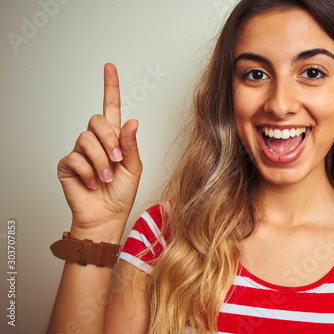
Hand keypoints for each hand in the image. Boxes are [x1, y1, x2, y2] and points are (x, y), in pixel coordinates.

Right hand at [57, 63, 141, 241]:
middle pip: (97, 120)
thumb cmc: (122, 193)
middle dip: (110, 140)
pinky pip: (75, 157)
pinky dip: (88, 172)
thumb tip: (132, 121)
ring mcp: (80, 151)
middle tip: (117, 160)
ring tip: (107, 177)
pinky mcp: (67, 165)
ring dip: (101, 160)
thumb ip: (131, 144)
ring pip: (86, 139)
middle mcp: (96, 141)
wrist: (107, 216)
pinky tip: (93, 183)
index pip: (111, 107)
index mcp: (114, 138)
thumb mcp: (134, 167)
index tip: (109, 67)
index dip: (110, 87)